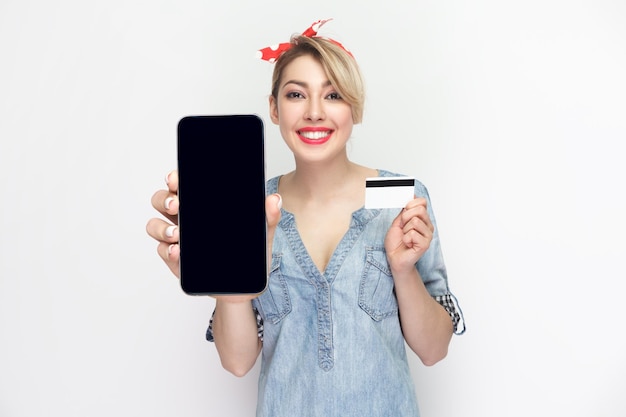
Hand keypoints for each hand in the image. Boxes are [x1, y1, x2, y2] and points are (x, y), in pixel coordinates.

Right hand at [145, 170, 282, 282]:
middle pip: (162, 200)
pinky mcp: (176, 261)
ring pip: (155, 225)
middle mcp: (186, 219)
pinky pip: (162, 251)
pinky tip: (178, 252)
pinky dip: (168, 251)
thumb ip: (268, 218)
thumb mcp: (262, 236)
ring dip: (161, 227)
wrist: (244, 289)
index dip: (175, 178)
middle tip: (177, 205)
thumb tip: (274, 199)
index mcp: (203, 207)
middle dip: (165, 199)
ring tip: (177, 235)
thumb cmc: (250, 258)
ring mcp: (178, 240)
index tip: (176, 179)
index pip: (183, 185)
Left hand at [384, 197, 433, 274]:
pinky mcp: (425, 244)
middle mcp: (428, 225)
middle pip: (420, 209)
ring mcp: (428, 235)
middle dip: (405, 217)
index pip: (422, 202)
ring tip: (405, 238)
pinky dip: (406, 239)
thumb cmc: (396, 242)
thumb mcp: (397, 222)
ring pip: (415, 221)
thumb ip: (404, 211)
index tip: (403, 214)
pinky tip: (408, 244)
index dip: (410, 204)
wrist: (394, 258)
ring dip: (405, 230)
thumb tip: (411, 196)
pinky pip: (413, 234)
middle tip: (403, 227)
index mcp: (422, 219)